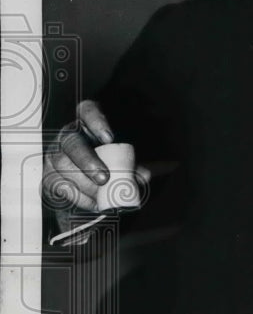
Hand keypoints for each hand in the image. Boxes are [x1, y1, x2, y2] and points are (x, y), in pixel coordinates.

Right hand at [43, 99, 149, 221]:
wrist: (88, 189)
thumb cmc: (107, 166)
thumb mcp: (122, 163)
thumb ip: (131, 166)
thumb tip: (143, 175)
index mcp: (88, 123)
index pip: (88, 111)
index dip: (97, 122)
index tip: (109, 138)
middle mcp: (68, 135)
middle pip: (72, 142)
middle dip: (87, 161)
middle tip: (104, 178)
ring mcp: (55, 153)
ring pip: (63, 165)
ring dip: (85, 183)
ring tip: (102, 195)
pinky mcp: (48, 174)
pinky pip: (58, 184)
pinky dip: (78, 196)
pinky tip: (92, 202)